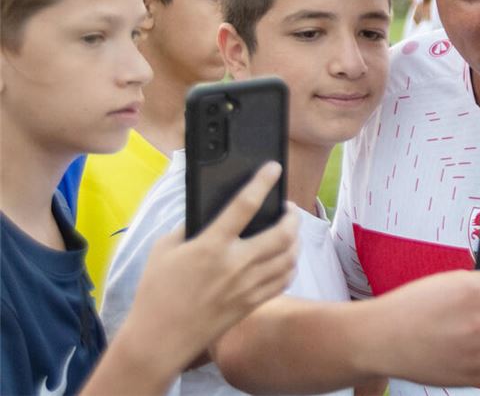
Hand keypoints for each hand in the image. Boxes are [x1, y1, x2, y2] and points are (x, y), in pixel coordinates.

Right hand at [117, 162, 298, 374]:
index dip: (262, 182)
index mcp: (211, 246)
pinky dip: (290, 265)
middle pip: (282, 234)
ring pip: (289, 257)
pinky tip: (286, 258)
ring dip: (296, 239)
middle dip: (292, 216)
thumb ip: (189, 227)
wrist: (159, 339)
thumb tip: (211, 211)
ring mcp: (247, 286)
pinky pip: (284, 280)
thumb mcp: (163, 249)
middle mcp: (235, 264)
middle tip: (288, 208)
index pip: (244, 205)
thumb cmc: (156, 292)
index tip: (273, 168)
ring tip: (291, 231)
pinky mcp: (252, 304)